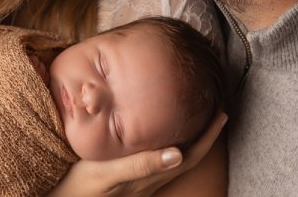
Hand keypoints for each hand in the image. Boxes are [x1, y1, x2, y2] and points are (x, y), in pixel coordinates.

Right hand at [49, 112, 227, 196]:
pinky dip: (166, 142)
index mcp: (148, 177)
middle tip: (217, 111)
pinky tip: (157, 132)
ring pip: (172, 158)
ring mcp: (137, 182)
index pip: (188, 155)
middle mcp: (147, 181)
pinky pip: (156, 159)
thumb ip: (139, 164)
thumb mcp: (105, 172)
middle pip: (186, 156)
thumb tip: (177, 154)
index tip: (222, 113)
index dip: (207, 136)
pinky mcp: (125, 180)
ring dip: (188, 138)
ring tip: (195, 117)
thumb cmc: (76, 187)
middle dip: (204, 135)